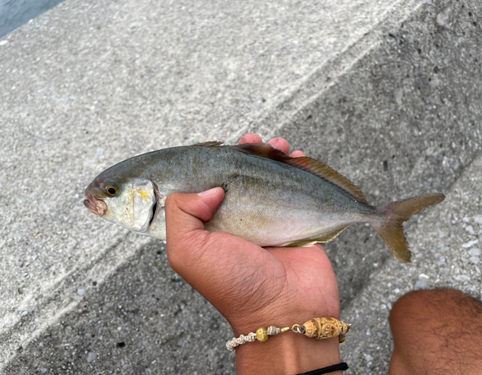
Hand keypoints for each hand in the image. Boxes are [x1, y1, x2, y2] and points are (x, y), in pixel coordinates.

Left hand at [165, 134, 341, 373]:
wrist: (285, 309)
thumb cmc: (234, 284)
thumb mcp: (187, 251)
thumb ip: (181, 211)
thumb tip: (212, 187)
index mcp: (210, 224)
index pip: (206, 183)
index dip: (212, 161)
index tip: (221, 147)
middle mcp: (238, 218)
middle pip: (240, 174)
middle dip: (246, 153)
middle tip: (253, 144)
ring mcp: (269, 217)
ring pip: (269, 176)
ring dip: (273, 155)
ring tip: (278, 147)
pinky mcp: (297, 219)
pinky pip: (298, 187)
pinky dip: (299, 168)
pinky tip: (296, 157)